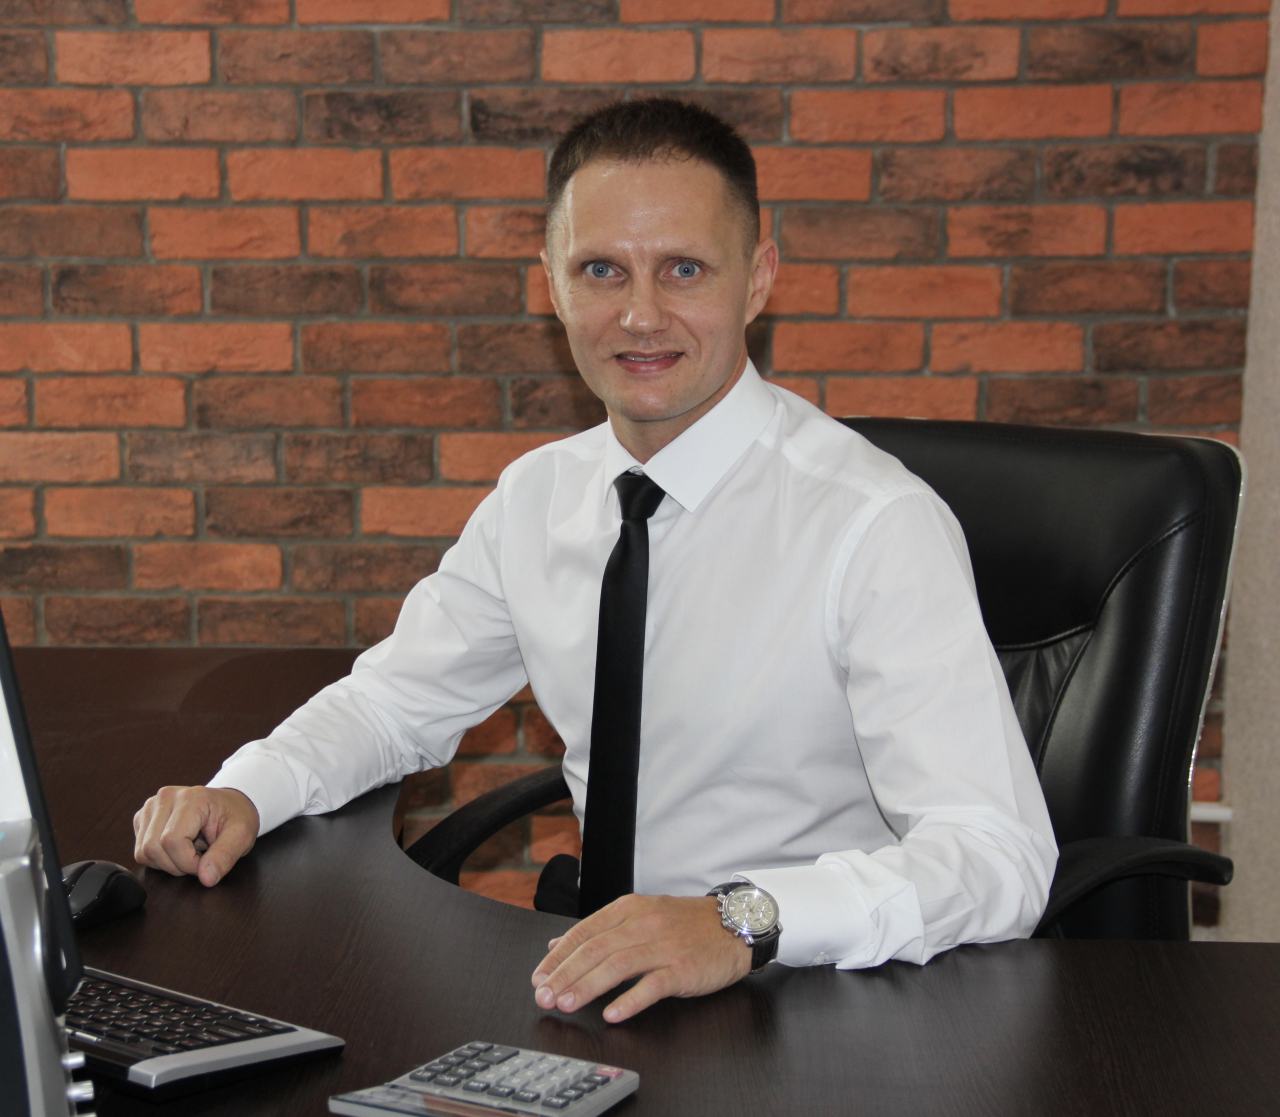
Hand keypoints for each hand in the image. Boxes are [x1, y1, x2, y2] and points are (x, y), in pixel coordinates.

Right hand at [133, 786, 258, 886]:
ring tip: (190, 850)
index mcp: (191, 797)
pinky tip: (177, 848)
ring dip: (167, 863)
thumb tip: (206, 878)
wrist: (230, 805)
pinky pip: (141, 851)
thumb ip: (225, 856)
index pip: (172, 841)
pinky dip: (159, 858)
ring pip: (143, 852)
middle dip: (177, 865)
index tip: (206, 862)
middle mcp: (165, 797)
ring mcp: (151, 806)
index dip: (188, 862)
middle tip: (199, 858)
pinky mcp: (143, 817)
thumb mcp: (242, 836)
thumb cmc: (236, 817)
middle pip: (153, 848)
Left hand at [530, 894, 751, 1023]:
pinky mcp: (682, 968)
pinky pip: (651, 985)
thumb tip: (558, 944)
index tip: (539, 977)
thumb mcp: (642, 914)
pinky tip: (611, 1014)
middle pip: (595, 949)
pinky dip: (629, 1000)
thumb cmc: (687, 924)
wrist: (734, 925)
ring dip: (587, 986)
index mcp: (629, 908)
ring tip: (567, 1004)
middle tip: (545, 996)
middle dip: (565, 974)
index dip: (558, 956)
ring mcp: (663, 945)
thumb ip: (600, 929)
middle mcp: (643, 923)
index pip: (584, 932)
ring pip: (617, 965)